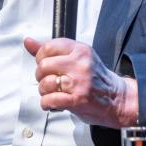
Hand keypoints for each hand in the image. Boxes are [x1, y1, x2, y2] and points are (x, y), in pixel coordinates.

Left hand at [23, 37, 137, 127]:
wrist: (118, 98)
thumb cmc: (96, 79)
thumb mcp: (77, 57)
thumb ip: (51, 50)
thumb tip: (28, 42)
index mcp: (80, 50)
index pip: (49, 46)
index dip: (41, 57)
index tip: (46, 65)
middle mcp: (80, 64)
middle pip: (44, 65)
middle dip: (41, 76)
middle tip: (48, 80)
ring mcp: (79, 82)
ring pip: (46, 83)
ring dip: (44, 91)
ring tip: (52, 92)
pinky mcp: (78, 99)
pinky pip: (51, 100)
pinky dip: (47, 103)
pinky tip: (53, 102)